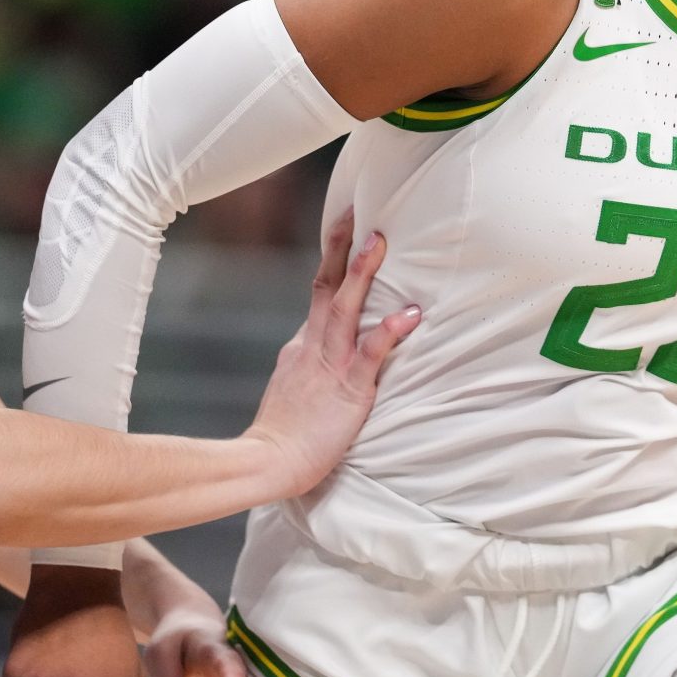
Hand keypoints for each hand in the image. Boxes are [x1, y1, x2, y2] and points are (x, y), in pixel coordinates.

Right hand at [244, 208, 421, 493]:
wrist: (266, 463)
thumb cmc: (285, 433)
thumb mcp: (295, 383)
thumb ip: (311, 359)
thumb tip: (322, 339)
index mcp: (304, 344)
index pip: (321, 293)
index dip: (335, 260)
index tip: (348, 227)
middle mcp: (314, 346)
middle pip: (327, 286)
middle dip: (343, 248)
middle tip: (360, 213)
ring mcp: (329, 365)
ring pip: (345, 309)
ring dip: (362, 274)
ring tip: (380, 242)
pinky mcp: (347, 389)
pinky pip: (369, 354)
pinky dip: (389, 332)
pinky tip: (411, 314)